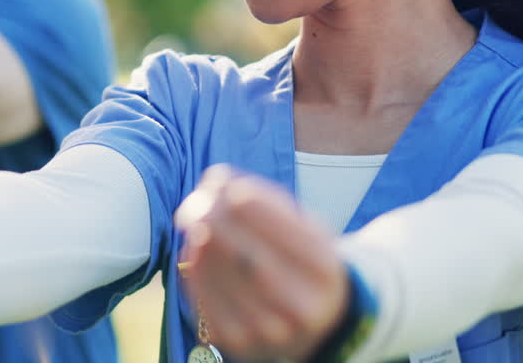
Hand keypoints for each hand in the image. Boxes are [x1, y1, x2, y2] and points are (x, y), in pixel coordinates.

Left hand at [174, 165, 347, 361]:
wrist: (315, 322)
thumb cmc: (302, 260)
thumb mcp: (305, 229)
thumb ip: (267, 201)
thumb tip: (217, 179)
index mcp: (327, 273)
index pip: (282, 229)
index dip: (248, 201)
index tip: (225, 180)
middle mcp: (303, 308)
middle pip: (246, 253)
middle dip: (216, 217)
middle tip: (199, 198)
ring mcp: (270, 331)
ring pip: (221, 273)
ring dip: (200, 238)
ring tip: (195, 218)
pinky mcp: (238, 343)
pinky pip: (204, 296)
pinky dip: (195, 266)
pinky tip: (196, 247)